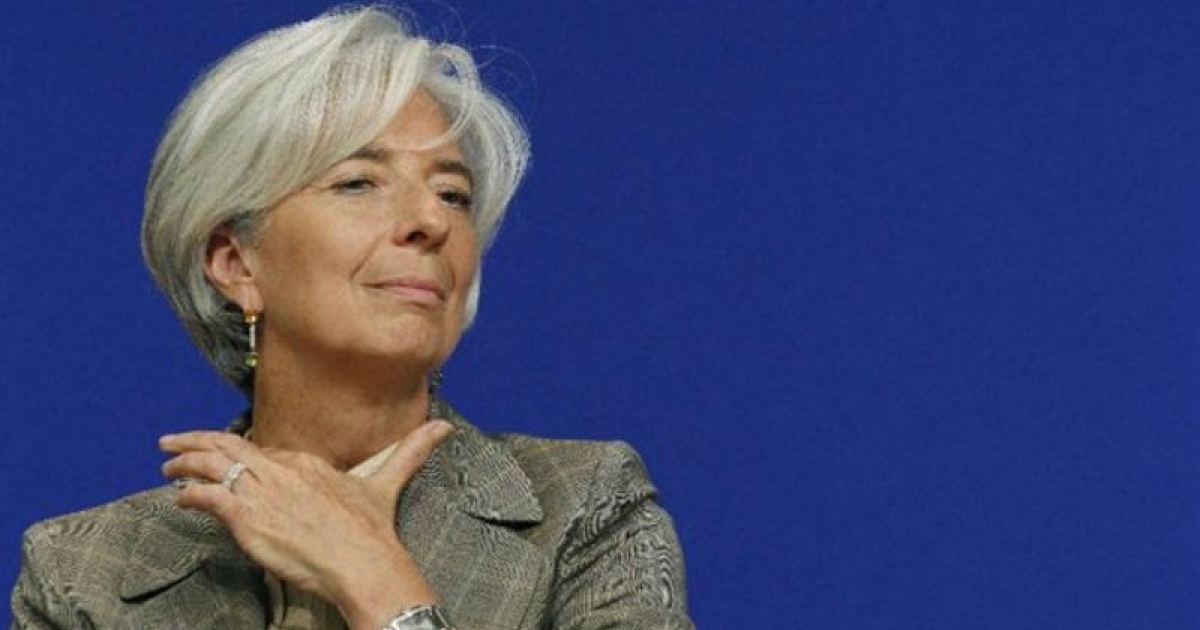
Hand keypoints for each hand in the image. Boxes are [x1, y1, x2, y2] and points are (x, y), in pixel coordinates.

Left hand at [159, 419, 454, 629]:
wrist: (363, 562)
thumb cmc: (373, 530)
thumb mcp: (386, 484)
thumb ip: (410, 451)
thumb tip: (444, 429)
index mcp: (308, 461)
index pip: (264, 448)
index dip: (240, 450)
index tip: (226, 453)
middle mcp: (282, 469)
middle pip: (229, 445)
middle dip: (194, 441)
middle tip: (170, 443)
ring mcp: (263, 491)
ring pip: (212, 465)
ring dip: (184, 465)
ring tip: (167, 467)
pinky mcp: (247, 516)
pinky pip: (208, 496)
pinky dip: (190, 495)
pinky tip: (181, 499)